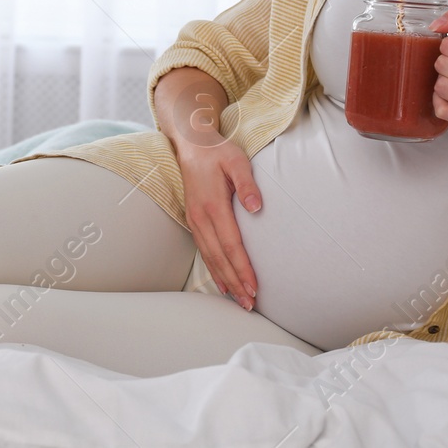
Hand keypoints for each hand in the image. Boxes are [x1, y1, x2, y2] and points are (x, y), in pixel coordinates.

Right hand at [177, 139, 261, 310]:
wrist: (191, 144)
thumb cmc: (217, 151)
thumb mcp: (237, 160)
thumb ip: (248, 183)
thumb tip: (256, 207)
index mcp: (213, 205)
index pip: (231, 245)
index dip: (242, 268)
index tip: (255, 287)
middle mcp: (201, 217)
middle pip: (219, 257)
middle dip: (235, 282)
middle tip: (250, 303)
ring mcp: (195, 219)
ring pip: (209, 257)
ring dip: (224, 280)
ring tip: (238, 299)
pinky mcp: (193, 219)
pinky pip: (203, 250)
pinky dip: (213, 268)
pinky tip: (222, 281)